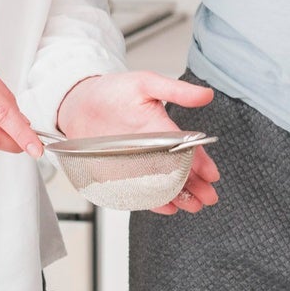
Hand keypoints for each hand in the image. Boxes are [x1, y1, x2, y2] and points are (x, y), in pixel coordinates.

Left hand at [57, 71, 219, 214]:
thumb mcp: (145, 83)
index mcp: (163, 128)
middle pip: (180, 170)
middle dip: (197, 185)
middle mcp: (154, 148)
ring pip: (165, 183)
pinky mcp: (122, 173)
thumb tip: (206, 93)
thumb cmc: (112, 91)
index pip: (187, 148)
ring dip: (181, 195)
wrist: (77, 103)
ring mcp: (139, 162)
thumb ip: (175, 91)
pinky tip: (168, 206)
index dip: (201, 162)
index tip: (212, 174)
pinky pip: (141, 191)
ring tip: (194, 205)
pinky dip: (155, 200)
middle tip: (209, 197)